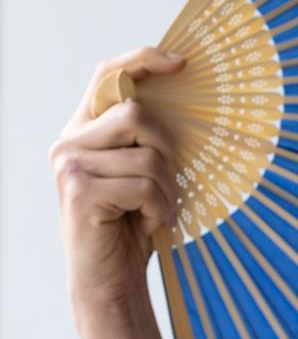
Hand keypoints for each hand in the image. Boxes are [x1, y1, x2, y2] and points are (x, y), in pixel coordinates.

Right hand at [49, 46, 184, 319]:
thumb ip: (146, 139)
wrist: (110, 279)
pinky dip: (159, 208)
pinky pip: (144, 185)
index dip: (144, 60)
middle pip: (138, 115)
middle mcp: (70, 142)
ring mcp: (70, 165)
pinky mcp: (80, 191)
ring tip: (155, 210)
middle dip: (168, 152)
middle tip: (167, 186)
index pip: (108, 74)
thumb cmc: (131, 224)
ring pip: (147, 154)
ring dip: (166, 189)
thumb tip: (187, 100)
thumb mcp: (142, 173)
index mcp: (84, 130)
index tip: (181, 63)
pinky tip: (146, 224)